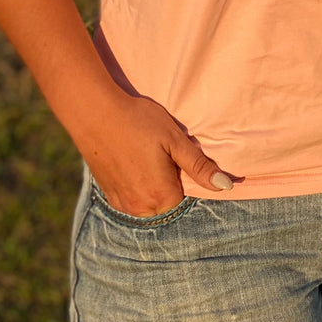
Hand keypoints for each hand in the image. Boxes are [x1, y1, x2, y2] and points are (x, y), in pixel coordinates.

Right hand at [75, 89, 233, 216]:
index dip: (184, 176)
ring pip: (149, 203)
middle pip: (167, 203)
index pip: (185, 198)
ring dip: (152, 186)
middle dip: (169, 184)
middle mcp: (140, 208)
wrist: (95, 114)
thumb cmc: (140, 122)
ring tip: (145, 156)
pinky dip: (136, 186)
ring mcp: (122, 204)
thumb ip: (200, 166)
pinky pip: (132, 200)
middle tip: (160, 154)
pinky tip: (132, 161)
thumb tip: (226, 186)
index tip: (175, 155)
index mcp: (161, 196)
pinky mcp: (109, 196)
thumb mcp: (175, 140)